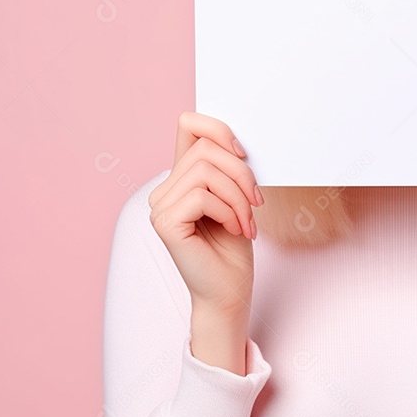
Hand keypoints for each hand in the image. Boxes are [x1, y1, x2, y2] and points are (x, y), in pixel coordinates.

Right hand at [147, 111, 263, 314]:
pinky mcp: (165, 223)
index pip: (189, 124)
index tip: (244, 155)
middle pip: (205, 149)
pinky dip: (228, 211)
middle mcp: (164, 190)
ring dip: (238, 197)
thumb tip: (235, 142)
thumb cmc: (234, 248)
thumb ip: (227, 168)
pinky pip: (202, 196)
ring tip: (247, 221)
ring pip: (206, 171)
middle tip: (256, 201)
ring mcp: (160, 207)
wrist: (229, 292)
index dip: (218, 128)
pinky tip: (234, 229)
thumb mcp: (236, 197)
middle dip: (241, 173)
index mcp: (181, 178)